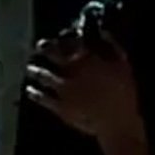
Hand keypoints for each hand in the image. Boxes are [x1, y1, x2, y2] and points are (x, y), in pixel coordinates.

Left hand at [25, 28, 143, 147]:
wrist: (116, 123)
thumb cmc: (124, 94)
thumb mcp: (124, 67)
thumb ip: (114, 47)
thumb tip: (104, 32)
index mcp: (87, 59)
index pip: (74, 40)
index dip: (69, 34)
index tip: (66, 32)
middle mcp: (71, 71)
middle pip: (53, 55)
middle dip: (45, 48)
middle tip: (40, 45)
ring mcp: (62, 89)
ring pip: (43, 75)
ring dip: (36, 70)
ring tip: (31, 67)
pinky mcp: (58, 106)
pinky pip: (42, 97)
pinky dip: (34, 93)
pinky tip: (30, 90)